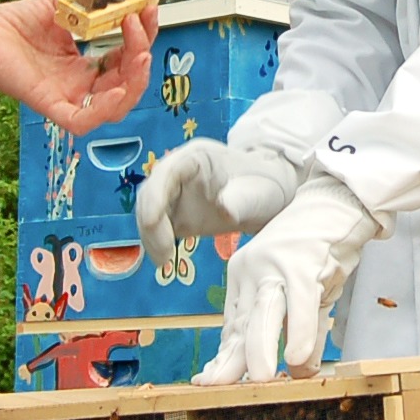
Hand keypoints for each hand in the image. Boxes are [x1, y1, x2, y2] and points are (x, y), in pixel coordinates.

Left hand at [0, 0, 153, 132]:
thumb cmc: (13, 25)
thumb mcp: (61, 4)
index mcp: (84, 66)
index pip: (126, 60)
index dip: (142, 38)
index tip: (147, 8)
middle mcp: (79, 85)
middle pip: (128, 85)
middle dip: (143, 56)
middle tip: (139, 23)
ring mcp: (66, 97)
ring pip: (115, 108)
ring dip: (135, 82)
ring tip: (138, 53)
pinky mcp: (48, 105)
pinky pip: (82, 121)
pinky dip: (105, 109)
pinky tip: (118, 88)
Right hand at [136, 139, 301, 270]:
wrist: (270, 197)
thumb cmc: (266, 186)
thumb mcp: (260, 192)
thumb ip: (241, 199)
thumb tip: (223, 210)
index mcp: (197, 158)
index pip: (166, 172)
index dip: (155, 195)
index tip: (153, 222)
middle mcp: (179, 172)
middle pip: (150, 193)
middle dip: (151, 223)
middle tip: (164, 253)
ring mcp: (175, 193)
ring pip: (149, 212)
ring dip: (150, 237)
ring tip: (164, 262)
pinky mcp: (176, 213)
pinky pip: (157, 227)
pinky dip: (155, 243)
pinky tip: (164, 261)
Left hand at [199, 172, 385, 384]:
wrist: (336, 204)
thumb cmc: (317, 253)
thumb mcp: (299, 295)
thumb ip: (294, 331)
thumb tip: (296, 375)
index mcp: (243, 277)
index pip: (231, 326)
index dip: (223, 358)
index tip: (209, 384)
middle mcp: (252, 270)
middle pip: (241, 323)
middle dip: (231, 360)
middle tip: (216, 389)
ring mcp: (276, 266)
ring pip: (265, 313)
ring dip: (261, 348)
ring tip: (259, 379)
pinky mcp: (304, 262)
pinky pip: (301, 302)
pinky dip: (301, 331)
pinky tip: (300, 358)